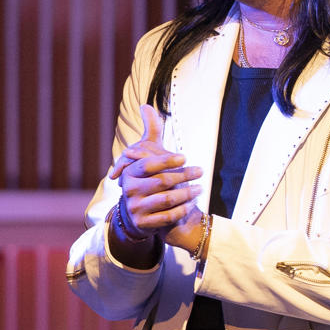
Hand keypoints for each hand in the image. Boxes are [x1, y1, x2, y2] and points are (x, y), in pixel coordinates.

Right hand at [110, 106, 203, 249]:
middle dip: (184, 176)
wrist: (138, 212)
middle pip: (161, 182)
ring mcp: (135, 209)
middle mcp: (129, 191)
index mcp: (130, 173)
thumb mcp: (148, 154)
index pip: (148, 165)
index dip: (167, 160)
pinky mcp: (144, 224)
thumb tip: (146, 104)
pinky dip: (182, 210)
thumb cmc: (148, 177)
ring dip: (187, 193)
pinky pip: (167, 217)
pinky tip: (192, 204)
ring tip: (200, 188)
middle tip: (200, 171)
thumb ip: (150, 130)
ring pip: (166, 200)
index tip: (185, 157)